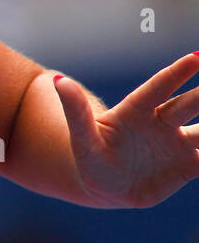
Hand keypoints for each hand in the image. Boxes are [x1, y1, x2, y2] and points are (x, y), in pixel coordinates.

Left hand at [53, 52, 198, 208]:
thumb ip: (75, 110)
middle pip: (192, 104)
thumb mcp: (81, 138)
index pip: (159, 89)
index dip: (177, 74)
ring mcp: (178, 143)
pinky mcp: (189, 166)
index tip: (197, 57)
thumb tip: (58, 79)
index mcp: (137, 112)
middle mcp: (163, 122)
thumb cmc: (90, 157)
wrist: (104, 185)